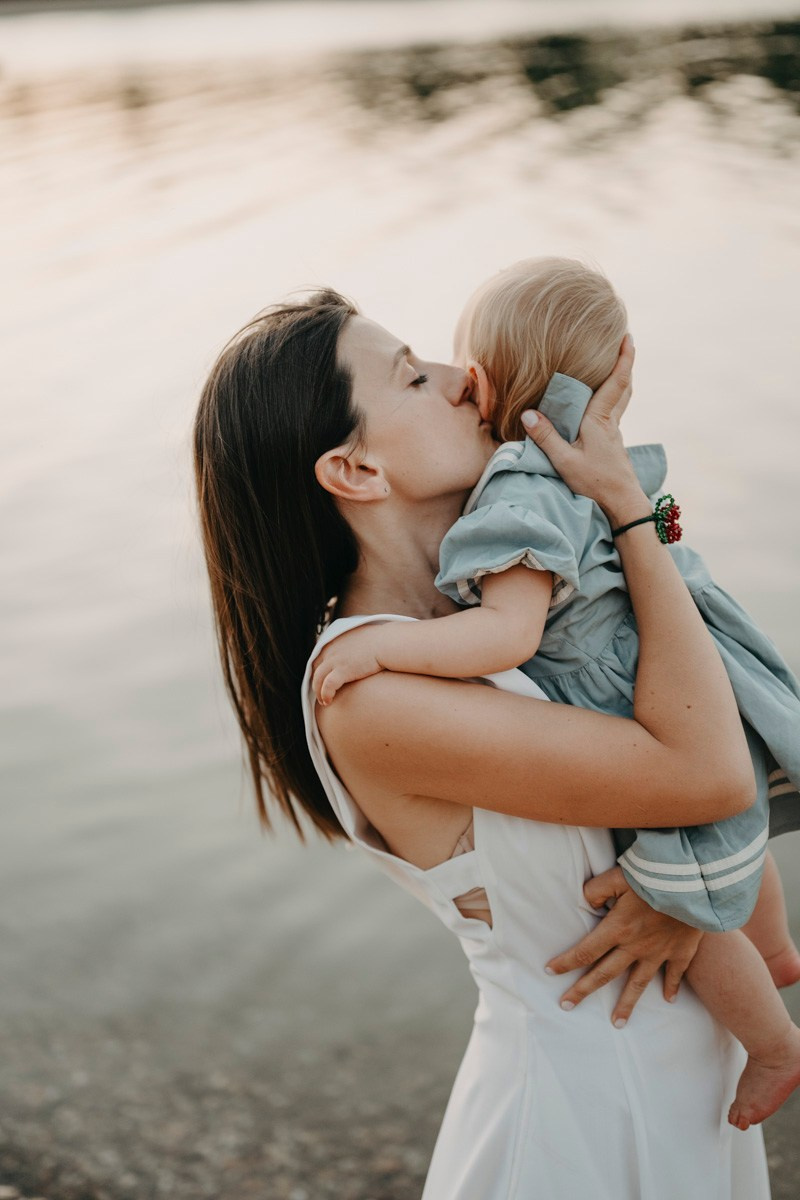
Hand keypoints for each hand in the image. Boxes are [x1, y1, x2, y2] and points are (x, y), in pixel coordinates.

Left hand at [312, 625, 385, 704]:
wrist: (387, 643)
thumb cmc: (381, 641)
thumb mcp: (361, 638)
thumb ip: (353, 644)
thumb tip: (358, 651)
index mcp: (334, 642)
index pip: (319, 658)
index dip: (319, 672)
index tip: (322, 681)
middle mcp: (331, 650)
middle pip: (316, 669)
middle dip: (316, 683)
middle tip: (321, 694)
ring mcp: (336, 660)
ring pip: (318, 679)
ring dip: (319, 692)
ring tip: (324, 701)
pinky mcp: (343, 670)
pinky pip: (327, 686)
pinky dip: (325, 694)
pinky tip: (329, 701)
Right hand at [522, 335, 645, 523]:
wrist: (623, 505)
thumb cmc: (595, 483)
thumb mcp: (565, 461)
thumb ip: (546, 437)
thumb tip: (528, 413)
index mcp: (600, 420)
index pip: (616, 382)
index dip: (623, 358)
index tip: (627, 337)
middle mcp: (611, 422)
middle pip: (624, 386)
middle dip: (625, 363)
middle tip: (624, 343)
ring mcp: (615, 434)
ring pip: (622, 400)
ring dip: (621, 380)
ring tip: (616, 367)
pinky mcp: (613, 445)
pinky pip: (615, 413)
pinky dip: (614, 398)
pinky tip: (602, 405)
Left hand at [545, 866, 702, 1026]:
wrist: (694, 885)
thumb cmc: (653, 876)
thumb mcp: (617, 876)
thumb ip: (597, 889)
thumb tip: (585, 900)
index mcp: (617, 928)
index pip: (585, 951)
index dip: (566, 962)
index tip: (550, 971)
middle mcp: (635, 946)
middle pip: (605, 974)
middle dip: (583, 991)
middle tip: (567, 1006)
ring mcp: (659, 952)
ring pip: (638, 984)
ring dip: (626, 1005)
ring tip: (617, 1023)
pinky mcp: (681, 951)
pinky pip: (674, 975)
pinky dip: (671, 988)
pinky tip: (668, 1000)